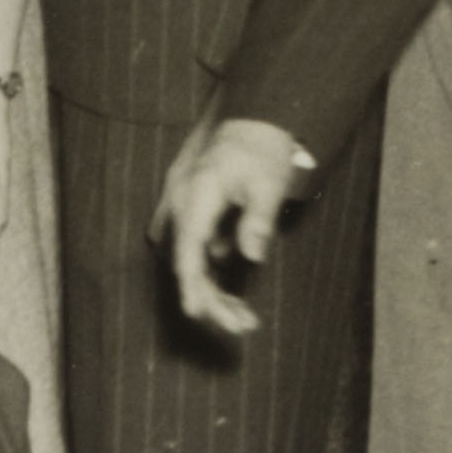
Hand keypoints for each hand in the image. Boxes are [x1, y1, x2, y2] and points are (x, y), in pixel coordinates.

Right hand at [153, 117, 314, 342]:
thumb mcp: (269, 183)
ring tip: (244, 320)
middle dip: (211, 299)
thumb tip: (252, 256)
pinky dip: (214, 280)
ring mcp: (185, 214)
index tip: (195, 312)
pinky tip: (236, 300)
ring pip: (192, 264)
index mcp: (196, 195)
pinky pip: (198, 257)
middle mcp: (183, 207)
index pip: (189, 248)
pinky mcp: (194, 221)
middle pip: (188, 263)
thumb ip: (259, 220)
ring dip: (214, 294)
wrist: (252, 125)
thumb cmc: (261, 151)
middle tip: (242, 326)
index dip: (191, 282)